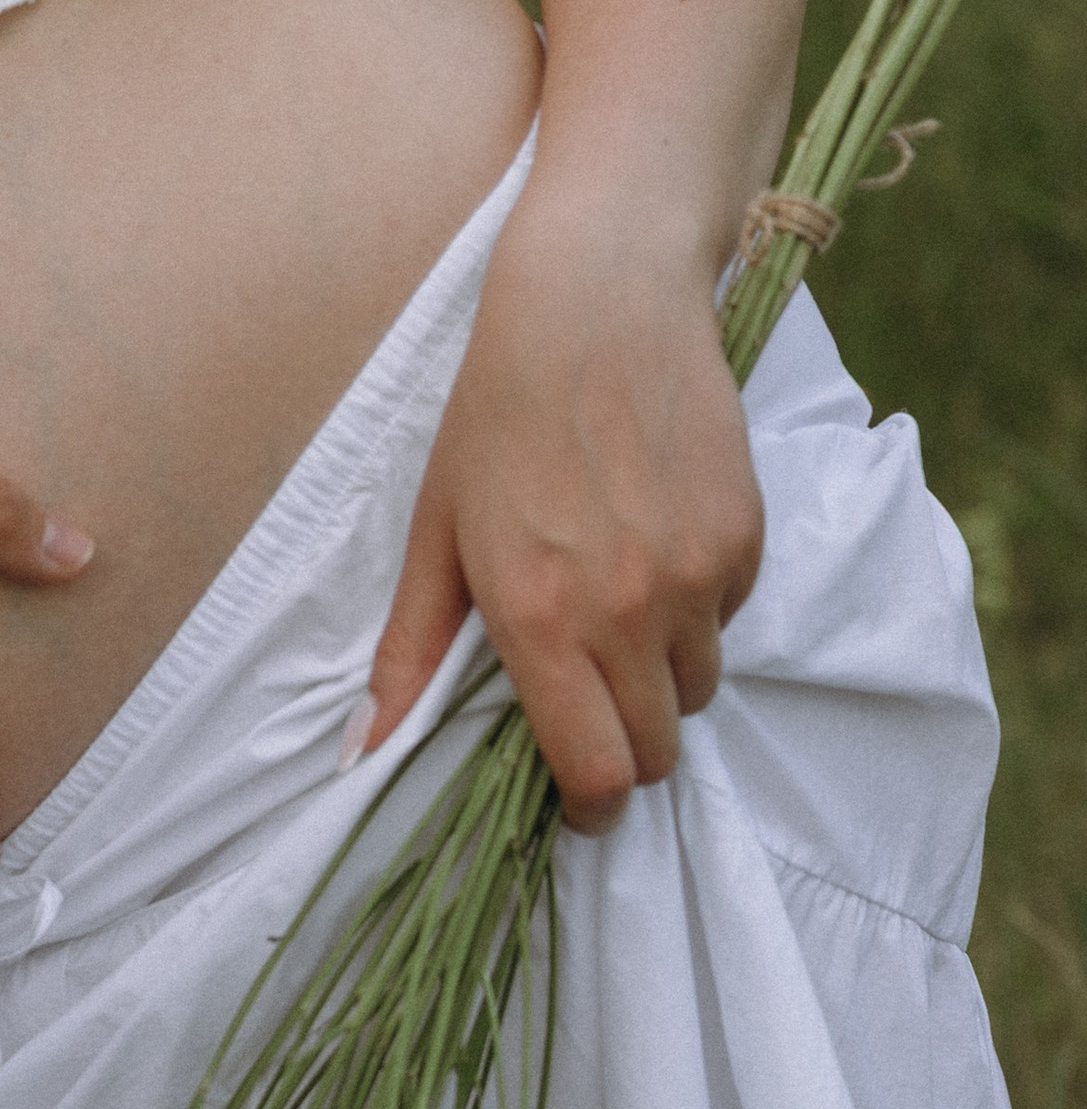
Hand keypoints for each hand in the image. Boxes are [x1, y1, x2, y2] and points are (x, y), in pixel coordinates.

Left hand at [367, 194, 763, 831]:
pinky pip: (728, 616)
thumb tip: (363, 754)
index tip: (577, 801)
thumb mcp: (437, 534)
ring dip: (662, 677)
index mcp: (539, 620)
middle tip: (593, 709)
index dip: (591, 807)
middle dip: (627, 751)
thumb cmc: (499, 414)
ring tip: (617, 609)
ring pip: (697, 687)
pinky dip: (697, 608)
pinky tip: (655, 545)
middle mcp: (626, 611)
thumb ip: (410, 654)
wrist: (599, 301)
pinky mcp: (744, 535)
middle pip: (658, 749)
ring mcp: (695, 575)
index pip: (597, 772)